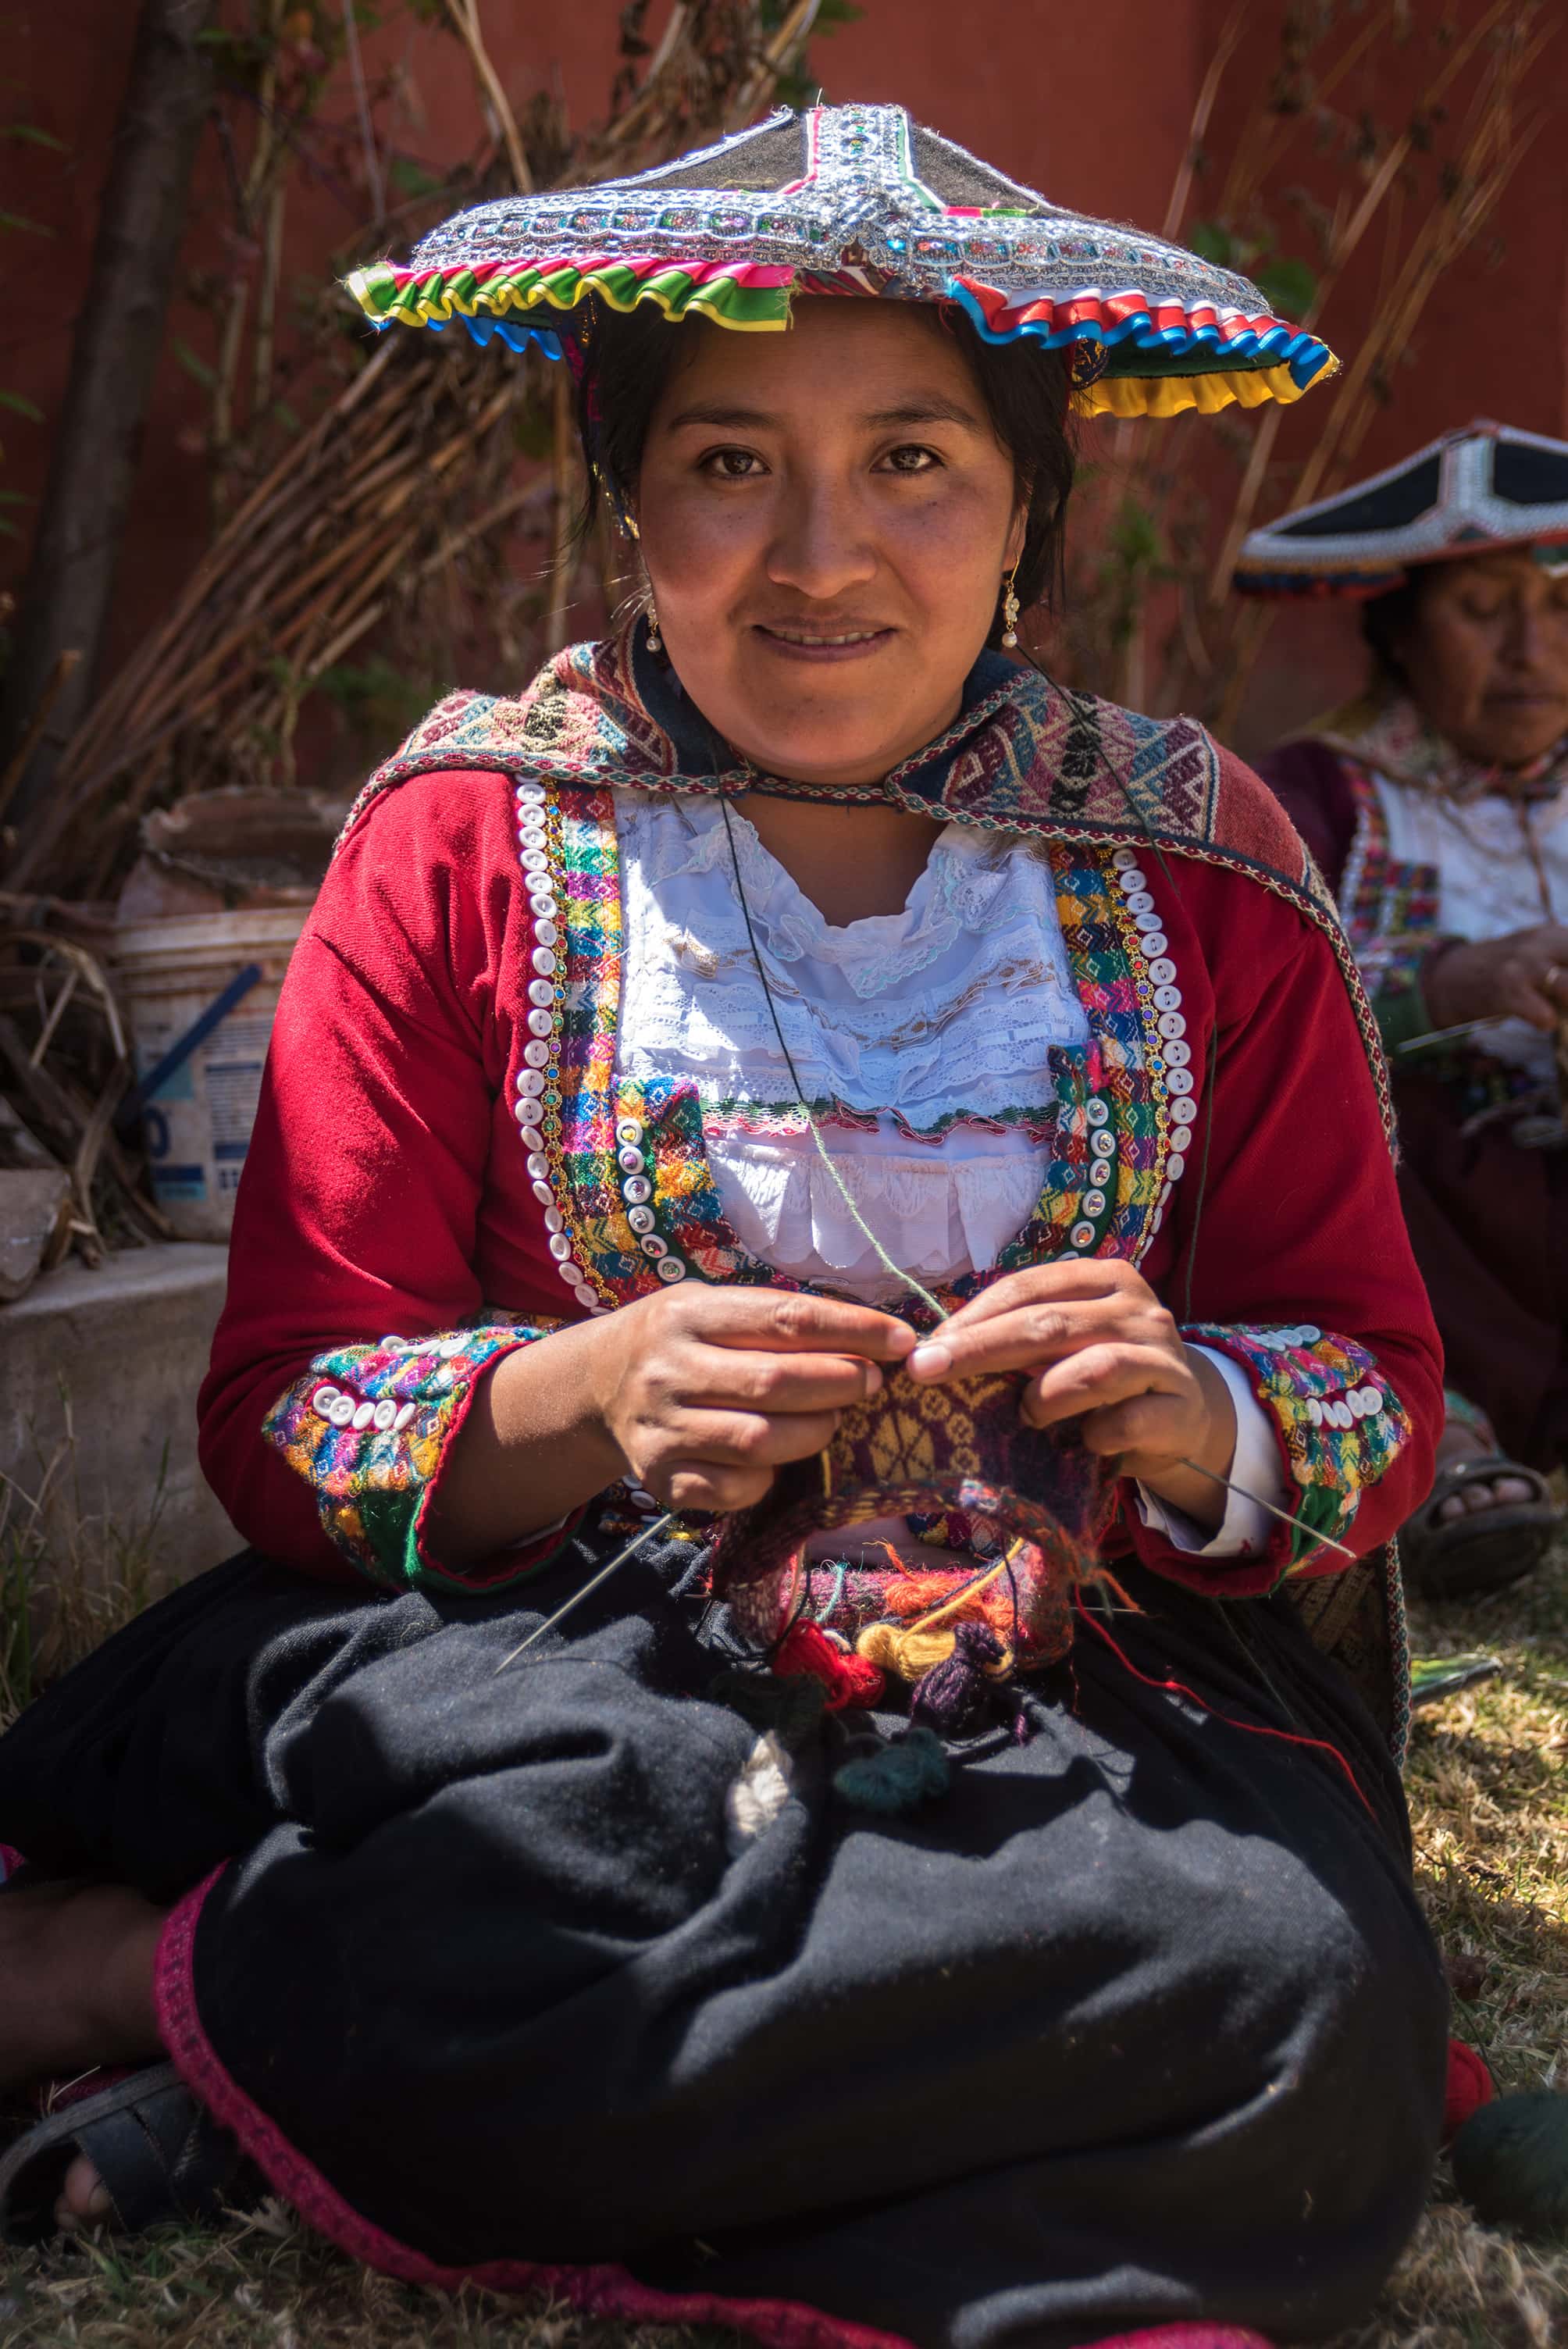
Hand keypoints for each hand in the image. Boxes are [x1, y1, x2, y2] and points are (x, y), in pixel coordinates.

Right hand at [584, 1284, 915, 1515]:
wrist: (597, 1385)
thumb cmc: (683, 1340)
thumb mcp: (714, 1307)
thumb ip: (778, 1321)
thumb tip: (875, 1339)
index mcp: (689, 1314)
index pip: (786, 1318)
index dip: (853, 1330)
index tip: (902, 1340)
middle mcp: (668, 1370)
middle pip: (776, 1382)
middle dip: (841, 1383)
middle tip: (871, 1383)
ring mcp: (660, 1429)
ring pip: (761, 1442)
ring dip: (815, 1432)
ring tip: (829, 1418)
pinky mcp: (661, 1479)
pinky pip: (736, 1489)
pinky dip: (772, 1478)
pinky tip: (779, 1459)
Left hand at [904, 1261, 1236, 1525]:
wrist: (1184, 1416)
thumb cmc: (1104, 1373)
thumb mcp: (1064, 1343)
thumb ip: (1018, 1336)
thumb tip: (934, 1351)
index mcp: (1102, 1279)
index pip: (1027, 1287)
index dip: (971, 1316)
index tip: (925, 1347)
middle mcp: (1136, 1308)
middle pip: (1047, 1323)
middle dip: (979, 1349)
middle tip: (927, 1372)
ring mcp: (1163, 1356)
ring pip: (1095, 1368)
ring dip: (1045, 1397)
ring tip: (1027, 1415)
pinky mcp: (1180, 1407)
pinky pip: (1126, 1422)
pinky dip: (1095, 1434)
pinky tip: (1085, 1441)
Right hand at [1424, 922, 1567, 1033]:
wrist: (1450, 977)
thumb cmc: (1504, 971)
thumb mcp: (1539, 953)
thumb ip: (1564, 963)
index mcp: (1555, 933)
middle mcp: (1542, 943)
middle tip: (1565, 999)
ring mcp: (1523, 965)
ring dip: (1567, 1005)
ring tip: (1556, 1008)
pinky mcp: (1507, 990)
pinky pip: (1546, 1016)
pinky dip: (1547, 1022)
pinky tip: (1537, 1018)